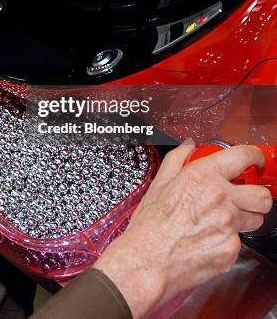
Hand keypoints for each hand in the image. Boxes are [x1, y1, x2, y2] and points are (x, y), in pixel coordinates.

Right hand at [95, 143, 272, 317]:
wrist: (147, 261)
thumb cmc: (149, 226)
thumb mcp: (158, 184)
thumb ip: (177, 160)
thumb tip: (188, 147)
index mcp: (202, 176)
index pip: (243, 156)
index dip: (255, 157)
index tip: (256, 160)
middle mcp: (220, 198)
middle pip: (262, 194)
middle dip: (256, 195)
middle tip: (245, 197)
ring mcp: (228, 225)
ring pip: (256, 219)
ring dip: (245, 218)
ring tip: (222, 222)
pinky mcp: (231, 249)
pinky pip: (240, 242)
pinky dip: (228, 241)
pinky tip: (208, 240)